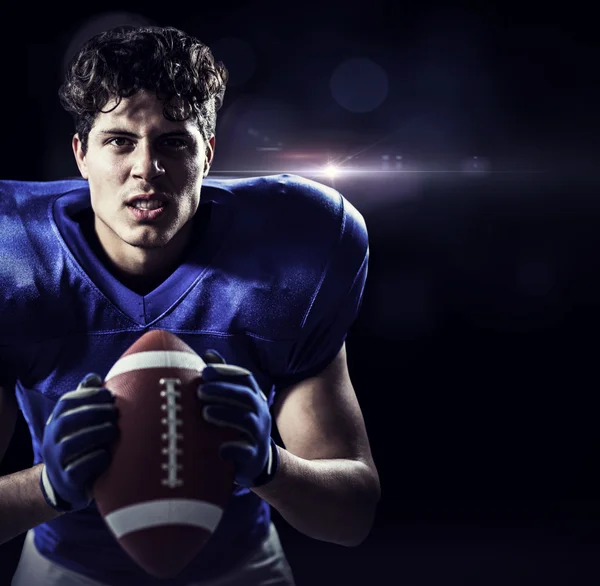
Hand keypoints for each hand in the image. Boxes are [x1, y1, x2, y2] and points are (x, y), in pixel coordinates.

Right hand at [40, 374, 118, 511]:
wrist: (67, 484)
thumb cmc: (81, 445)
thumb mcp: (80, 424)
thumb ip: (86, 401)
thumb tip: (94, 377)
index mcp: (56, 423)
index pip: (65, 403)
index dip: (87, 396)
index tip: (109, 394)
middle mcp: (52, 441)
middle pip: (65, 422)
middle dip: (92, 413)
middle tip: (115, 412)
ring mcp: (57, 462)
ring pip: (70, 445)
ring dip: (96, 434)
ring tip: (114, 430)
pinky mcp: (67, 481)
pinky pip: (77, 469)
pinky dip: (94, 459)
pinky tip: (107, 454)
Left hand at [198, 351, 278, 488]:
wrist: (257, 463)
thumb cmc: (238, 426)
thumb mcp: (235, 402)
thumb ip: (224, 379)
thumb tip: (208, 354)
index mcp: (254, 398)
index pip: (245, 379)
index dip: (226, 373)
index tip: (205, 371)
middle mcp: (259, 414)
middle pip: (246, 397)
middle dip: (224, 391)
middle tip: (201, 390)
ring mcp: (258, 435)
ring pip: (246, 421)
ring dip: (225, 414)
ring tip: (205, 412)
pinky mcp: (253, 457)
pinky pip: (245, 451)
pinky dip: (232, 448)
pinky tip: (218, 447)